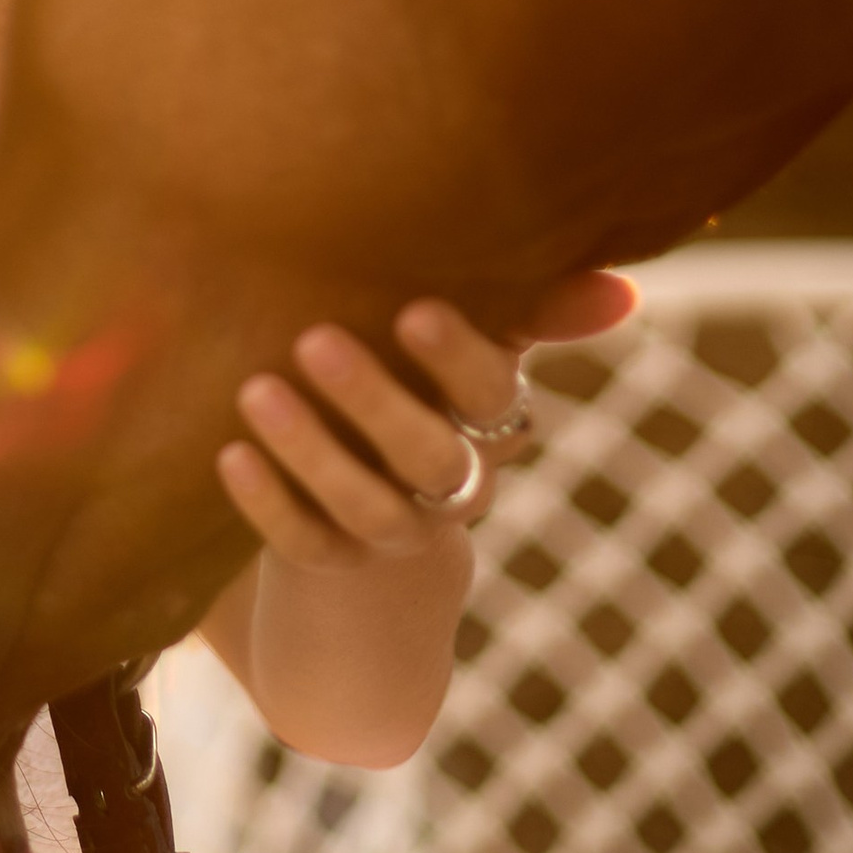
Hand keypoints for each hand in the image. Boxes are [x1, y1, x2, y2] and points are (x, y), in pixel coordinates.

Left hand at [217, 270, 635, 575]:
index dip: (460, 360)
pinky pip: (305, 545)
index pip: (493, 398)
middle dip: (376, 401)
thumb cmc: (413, 388)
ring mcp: (391, 533)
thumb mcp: (460, 352)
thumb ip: (528, 313)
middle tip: (313, 338)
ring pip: (366, 508)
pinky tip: (227, 456)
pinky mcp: (330, 563)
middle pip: (431, 458)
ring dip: (312, 451)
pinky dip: (267, 504)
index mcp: (488, 426)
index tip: (412, 309)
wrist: (363, 519)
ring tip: (254, 391)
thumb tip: (625, 290)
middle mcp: (450, 487)